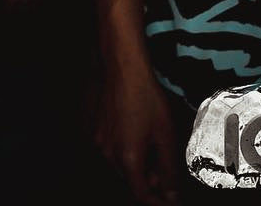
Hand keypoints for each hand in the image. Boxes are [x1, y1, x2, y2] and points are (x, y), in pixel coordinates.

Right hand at [94, 65, 180, 204]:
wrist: (119, 67)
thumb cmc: (144, 96)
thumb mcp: (166, 134)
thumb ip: (169, 168)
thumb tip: (171, 193)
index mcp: (127, 158)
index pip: (141, 194)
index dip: (156, 201)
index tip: (167, 200)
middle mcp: (106, 153)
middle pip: (129, 178)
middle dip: (147, 179)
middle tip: (163, 167)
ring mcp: (95, 140)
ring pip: (117, 163)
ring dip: (134, 162)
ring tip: (148, 143)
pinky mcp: (89, 128)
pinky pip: (106, 147)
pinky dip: (120, 147)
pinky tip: (132, 129)